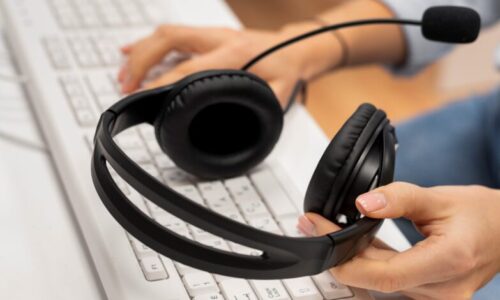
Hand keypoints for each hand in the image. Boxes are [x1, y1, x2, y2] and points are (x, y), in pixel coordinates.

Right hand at [118, 22, 342, 105]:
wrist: (296, 47)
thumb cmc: (287, 70)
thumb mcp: (278, 94)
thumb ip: (256, 108)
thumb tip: (235, 129)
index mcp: (235, 54)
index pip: (190, 66)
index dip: (162, 80)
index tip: (143, 94)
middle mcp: (219, 39)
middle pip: (169, 39)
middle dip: (141, 61)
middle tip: (125, 85)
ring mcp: (211, 34)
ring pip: (166, 33)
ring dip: (140, 52)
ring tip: (122, 75)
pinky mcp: (207, 35)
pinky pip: (171, 34)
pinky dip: (148, 43)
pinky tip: (130, 52)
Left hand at [298, 182, 499, 298]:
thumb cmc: (481, 214)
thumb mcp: (439, 198)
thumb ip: (399, 199)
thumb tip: (363, 203)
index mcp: (448, 262)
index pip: (381, 275)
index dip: (344, 256)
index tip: (319, 229)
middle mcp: (442, 290)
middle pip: (375, 280)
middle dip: (340, 254)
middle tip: (315, 226)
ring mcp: (437, 297)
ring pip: (380, 283)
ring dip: (352, 258)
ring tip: (330, 231)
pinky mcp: (430, 294)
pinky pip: (391, 282)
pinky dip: (371, 263)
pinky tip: (356, 243)